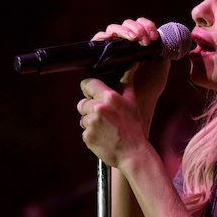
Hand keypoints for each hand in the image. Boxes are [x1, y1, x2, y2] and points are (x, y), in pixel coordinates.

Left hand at [78, 18, 168, 165]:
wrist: (133, 153)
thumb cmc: (133, 127)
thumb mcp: (132, 101)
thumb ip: (127, 81)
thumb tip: (133, 63)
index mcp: (109, 97)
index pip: (87, 84)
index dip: (88, 89)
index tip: (92, 95)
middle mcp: (98, 108)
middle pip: (82, 103)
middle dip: (90, 109)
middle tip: (105, 118)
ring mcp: (92, 123)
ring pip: (82, 118)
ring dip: (91, 123)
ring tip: (105, 129)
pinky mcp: (87, 136)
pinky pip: (84, 132)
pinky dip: (91, 135)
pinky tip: (103, 137)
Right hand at [90, 17, 170, 119]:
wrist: (135, 104)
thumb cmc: (147, 89)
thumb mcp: (160, 68)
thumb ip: (163, 53)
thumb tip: (162, 37)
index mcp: (138, 45)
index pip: (140, 26)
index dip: (146, 25)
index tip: (153, 36)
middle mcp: (124, 45)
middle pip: (126, 25)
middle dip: (137, 28)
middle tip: (145, 39)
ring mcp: (111, 50)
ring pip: (113, 29)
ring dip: (125, 30)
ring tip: (135, 38)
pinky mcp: (98, 56)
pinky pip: (98, 39)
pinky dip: (106, 36)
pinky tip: (114, 38)